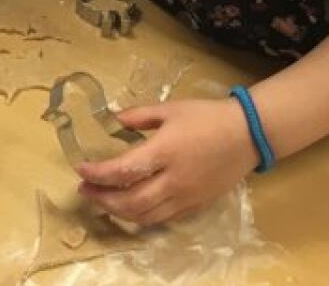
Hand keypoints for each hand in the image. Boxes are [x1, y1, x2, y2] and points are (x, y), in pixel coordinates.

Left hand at [74, 99, 258, 226]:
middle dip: (102, 199)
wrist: (247, 135)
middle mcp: (173, 180)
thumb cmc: (207, 117)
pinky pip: (163, 218)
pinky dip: (141, 217)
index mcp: (164, 152)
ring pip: (145, 216)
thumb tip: (113, 118)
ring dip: (118, 212)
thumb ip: (139, 116)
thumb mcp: (171, 108)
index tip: (80, 168)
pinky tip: (130, 208)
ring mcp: (186, 197)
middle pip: (130, 202)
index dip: (98, 173)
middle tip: (85, 189)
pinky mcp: (196, 206)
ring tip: (102, 201)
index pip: (123, 171)